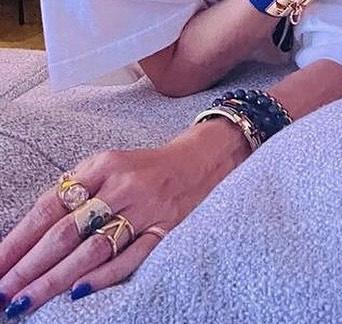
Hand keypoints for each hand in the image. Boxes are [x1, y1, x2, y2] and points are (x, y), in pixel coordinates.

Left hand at [0, 119, 245, 312]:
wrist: (204, 158)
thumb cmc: (146, 167)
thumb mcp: (109, 164)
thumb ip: (76, 190)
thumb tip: (30, 232)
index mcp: (103, 166)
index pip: (51, 207)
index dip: (19, 239)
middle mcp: (123, 186)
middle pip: (67, 232)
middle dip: (30, 266)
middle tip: (4, 292)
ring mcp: (146, 210)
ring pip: (93, 249)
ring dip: (55, 279)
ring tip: (26, 301)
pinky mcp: (166, 229)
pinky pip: (132, 257)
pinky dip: (103, 277)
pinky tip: (77, 293)